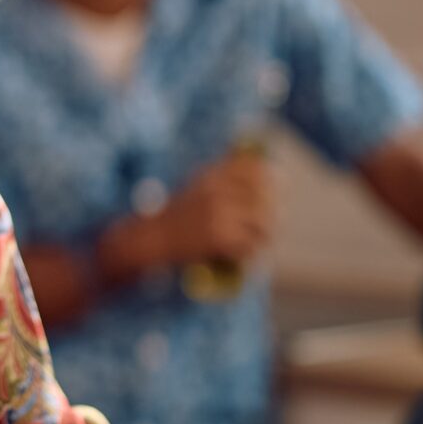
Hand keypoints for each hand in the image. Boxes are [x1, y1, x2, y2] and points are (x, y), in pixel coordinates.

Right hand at [159, 151, 274, 267]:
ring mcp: (220, 214)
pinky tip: (238, 254)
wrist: (152, 238)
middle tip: (265, 226)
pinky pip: (249, 244)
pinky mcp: (220, 237)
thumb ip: (224, 178)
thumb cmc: (176, 215)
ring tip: (255, 242)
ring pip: (262, 223)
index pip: (256, 169)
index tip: (269, 195)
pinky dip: (248, 252)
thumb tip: (262, 170)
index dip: (268, 182)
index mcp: (213, 174)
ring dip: (262, 235)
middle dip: (269, 214)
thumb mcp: (197, 186)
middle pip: (265, 198)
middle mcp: (218, 190)